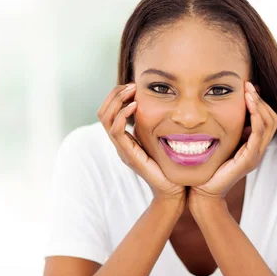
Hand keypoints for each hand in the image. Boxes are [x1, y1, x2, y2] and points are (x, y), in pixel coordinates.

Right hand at [97, 83, 185, 202]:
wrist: (173, 191)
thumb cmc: (171, 167)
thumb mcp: (161, 140)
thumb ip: (156, 126)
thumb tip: (163, 105)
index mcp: (125, 140)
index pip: (108, 112)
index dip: (117, 96)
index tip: (133, 85)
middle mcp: (120, 144)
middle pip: (102, 113)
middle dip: (114, 94)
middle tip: (131, 85)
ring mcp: (122, 150)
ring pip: (105, 119)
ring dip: (117, 101)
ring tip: (131, 91)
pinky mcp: (129, 156)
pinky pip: (116, 132)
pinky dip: (122, 115)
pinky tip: (134, 106)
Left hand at [188, 81, 276, 207]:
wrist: (203, 193)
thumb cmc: (207, 170)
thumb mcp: (219, 145)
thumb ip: (227, 133)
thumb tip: (227, 112)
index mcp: (252, 146)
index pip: (267, 119)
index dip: (260, 102)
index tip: (247, 87)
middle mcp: (257, 151)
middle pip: (272, 119)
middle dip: (261, 100)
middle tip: (249, 86)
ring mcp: (255, 156)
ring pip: (268, 124)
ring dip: (259, 105)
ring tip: (249, 92)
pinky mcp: (248, 161)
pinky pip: (258, 136)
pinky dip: (256, 119)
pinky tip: (248, 108)